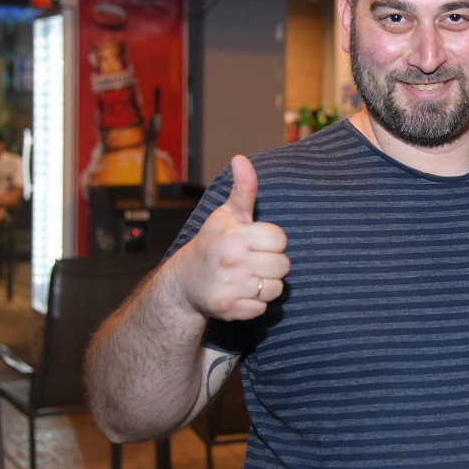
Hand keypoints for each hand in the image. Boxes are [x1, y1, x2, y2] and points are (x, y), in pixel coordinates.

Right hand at [171, 154, 289, 320]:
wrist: (184, 281)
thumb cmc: (213, 242)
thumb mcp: (228, 213)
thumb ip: (244, 188)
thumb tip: (241, 158)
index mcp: (234, 235)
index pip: (280, 240)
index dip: (272, 242)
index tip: (256, 242)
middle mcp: (231, 260)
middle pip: (283, 266)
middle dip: (272, 264)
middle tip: (252, 261)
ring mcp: (229, 286)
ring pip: (276, 288)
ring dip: (266, 284)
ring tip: (247, 277)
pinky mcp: (228, 309)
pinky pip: (262, 308)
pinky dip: (255, 303)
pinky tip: (240, 292)